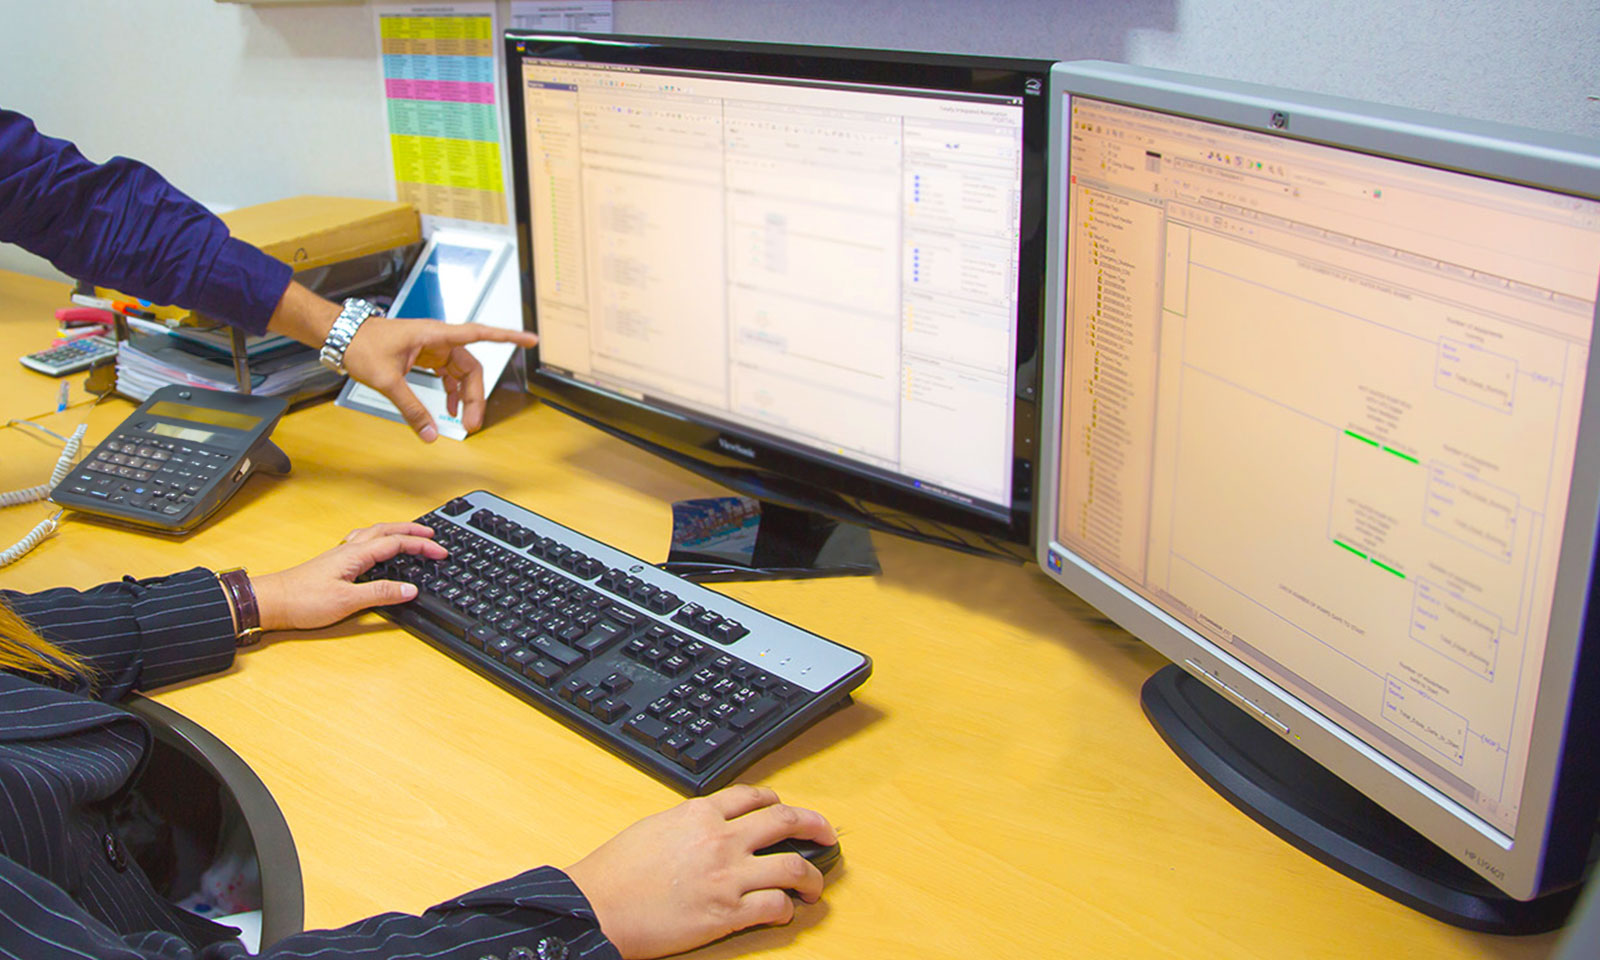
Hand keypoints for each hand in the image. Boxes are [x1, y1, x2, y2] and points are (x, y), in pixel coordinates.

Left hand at [250, 522, 445, 631]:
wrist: (271, 601)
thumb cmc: (303, 600)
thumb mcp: (347, 601)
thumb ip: (380, 593)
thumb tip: (410, 588)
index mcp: (355, 555)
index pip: (397, 543)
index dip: (422, 546)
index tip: (441, 552)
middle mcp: (348, 550)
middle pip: (386, 531)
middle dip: (412, 530)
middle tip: (432, 534)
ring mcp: (339, 555)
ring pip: (373, 533)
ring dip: (395, 531)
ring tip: (409, 535)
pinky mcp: (333, 562)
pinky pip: (362, 541)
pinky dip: (377, 539)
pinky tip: (375, 548)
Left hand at [341, 316, 538, 441]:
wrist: (342, 336)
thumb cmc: (362, 345)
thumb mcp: (387, 380)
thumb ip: (411, 409)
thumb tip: (429, 433)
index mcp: (435, 335)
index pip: (480, 334)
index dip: (508, 337)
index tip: (531, 339)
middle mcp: (439, 339)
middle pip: (472, 368)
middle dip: (476, 397)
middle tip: (473, 424)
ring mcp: (433, 347)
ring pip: (461, 374)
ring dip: (464, 398)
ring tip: (463, 422)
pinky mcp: (425, 355)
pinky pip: (447, 375)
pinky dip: (451, 392)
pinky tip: (449, 409)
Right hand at [564, 785, 836, 959]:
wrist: (596, 905)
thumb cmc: (615, 871)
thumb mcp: (654, 827)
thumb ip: (689, 824)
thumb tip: (709, 826)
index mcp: (699, 814)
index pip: (753, 796)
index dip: (778, 801)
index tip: (787, 809)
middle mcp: (720, 839)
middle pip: (786, 821)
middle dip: (816, 826)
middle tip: (827, 835)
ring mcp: (727, 876)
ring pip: (792, 865)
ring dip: (812, 875)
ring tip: (814, 885)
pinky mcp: (726, 912)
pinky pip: (775, 905)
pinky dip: (787, 909)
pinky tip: (784, 912)